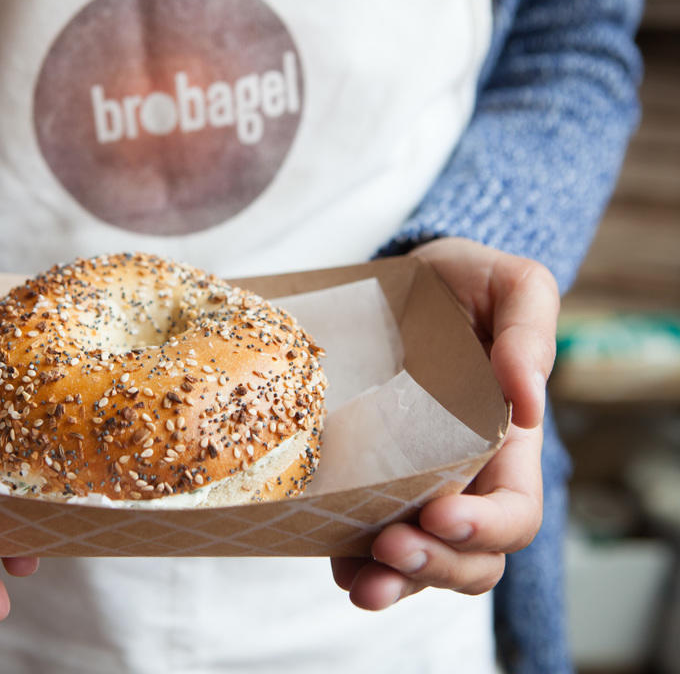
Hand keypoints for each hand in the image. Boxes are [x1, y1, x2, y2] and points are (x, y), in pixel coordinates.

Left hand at [332, 237, 558, 608]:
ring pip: (417, 560)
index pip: (514, 511)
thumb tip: (529, 402)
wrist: (407, 277)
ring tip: (359, 582)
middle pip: (468, 556)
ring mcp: (410, 482)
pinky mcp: (365, 476)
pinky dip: (348, 558)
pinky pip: (360, 533)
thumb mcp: (512, 285)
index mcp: (506, 444)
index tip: (442, 514)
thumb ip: (530, 330)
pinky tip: (330, 560)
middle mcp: (461, 475)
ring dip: (392, 581)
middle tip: (390, 548)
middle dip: (434, 565)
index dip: (487, 528)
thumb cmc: (466, 282)